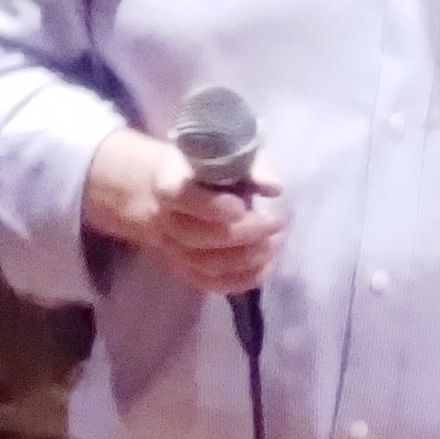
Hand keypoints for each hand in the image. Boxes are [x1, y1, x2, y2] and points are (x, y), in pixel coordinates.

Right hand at [82, 129, 288, 295]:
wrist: (176, 189)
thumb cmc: (208, 168)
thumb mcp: (228, 155)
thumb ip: (251, 168)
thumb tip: (274, 188)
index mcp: (167, 182)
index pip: (181, 197)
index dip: (212, 207)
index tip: (243, 207)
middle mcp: (164, 219)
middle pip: (196, 236)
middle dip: (243, 233)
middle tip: (275, 222)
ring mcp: (172, 247)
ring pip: (204, 263)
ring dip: (246, 258)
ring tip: (274, 242)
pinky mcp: (184, 268)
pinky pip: (209, 283)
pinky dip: (240, 280)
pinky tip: (265, 265)